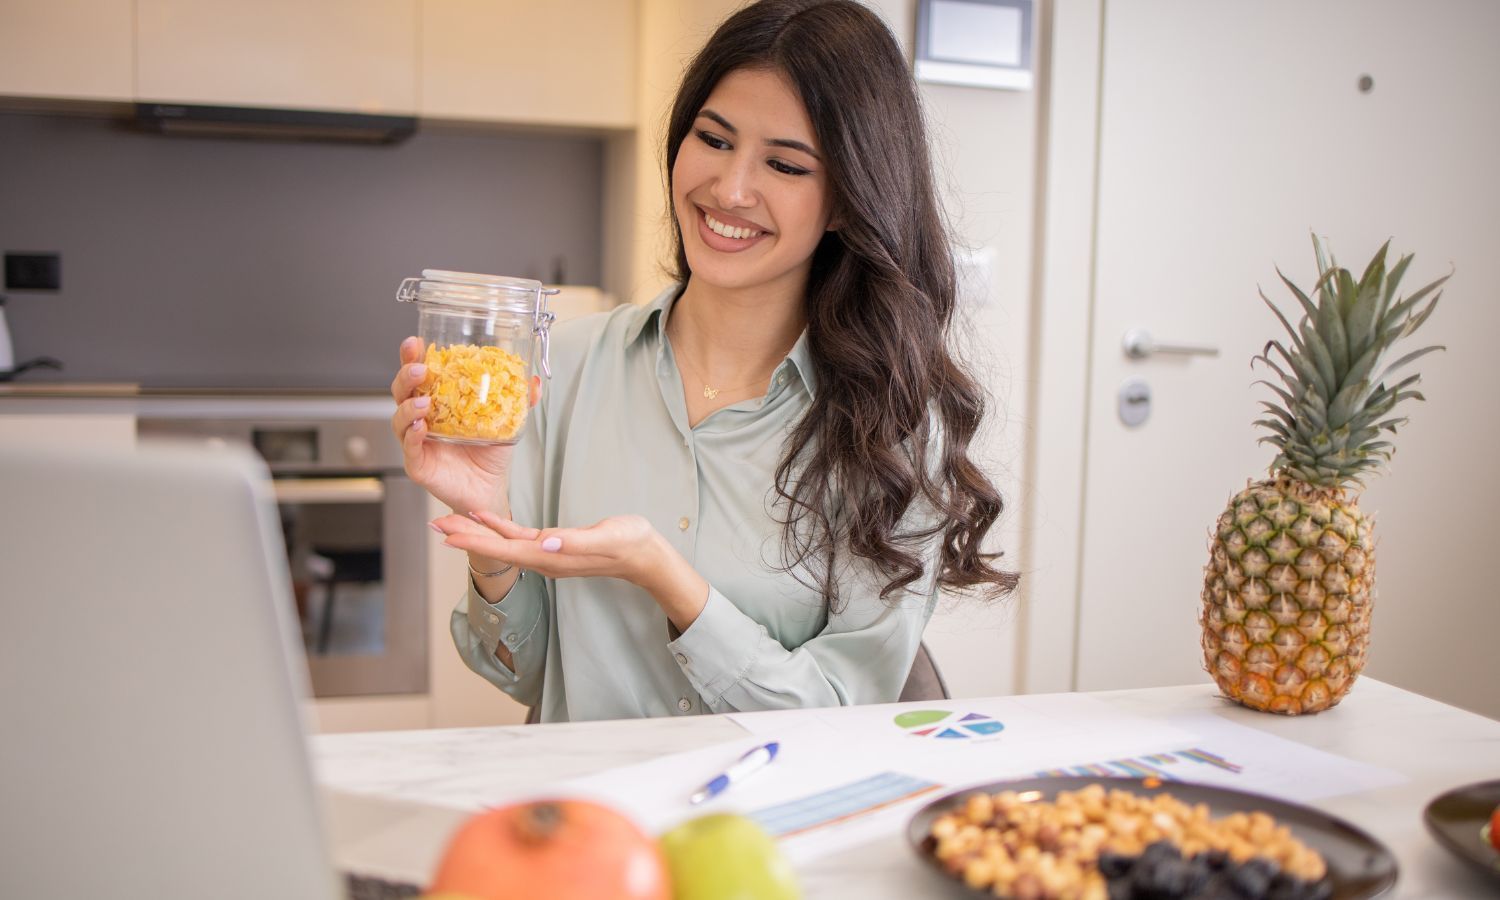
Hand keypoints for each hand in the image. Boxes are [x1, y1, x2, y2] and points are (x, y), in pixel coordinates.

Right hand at [390, 336, 539, 514]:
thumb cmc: (489, 455)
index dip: (412, 357)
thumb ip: (519, 401)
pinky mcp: (418, 463)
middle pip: (402, 391)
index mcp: (438, 402)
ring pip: (400, 419)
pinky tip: (422, 428)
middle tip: (420, 369)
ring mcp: (417, 441)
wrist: (489, 489)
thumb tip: (533, 382)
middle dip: (406, 376)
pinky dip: (412, 436)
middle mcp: (422, 418)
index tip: (415, 342)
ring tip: (424, 403)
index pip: (420, 375)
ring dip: (408, 407)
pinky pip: (409, 448)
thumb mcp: (507, 422)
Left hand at [432, 511, 710, 630]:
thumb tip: (543, 542)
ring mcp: (547, 553)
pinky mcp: (553, 544)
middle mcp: (543, 558)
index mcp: (551, 556)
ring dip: (475, 532)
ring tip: (449, 521)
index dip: (475, 543)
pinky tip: (485, 517)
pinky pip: (518, 536)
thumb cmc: (630, 544)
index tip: (447, 537)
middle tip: (435, 525)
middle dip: (465, 537)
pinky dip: (498, 527)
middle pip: (496, 548)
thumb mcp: (605, 538)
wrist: (646, 556)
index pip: (505, 550)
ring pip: (502, 543)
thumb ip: (574, 542)